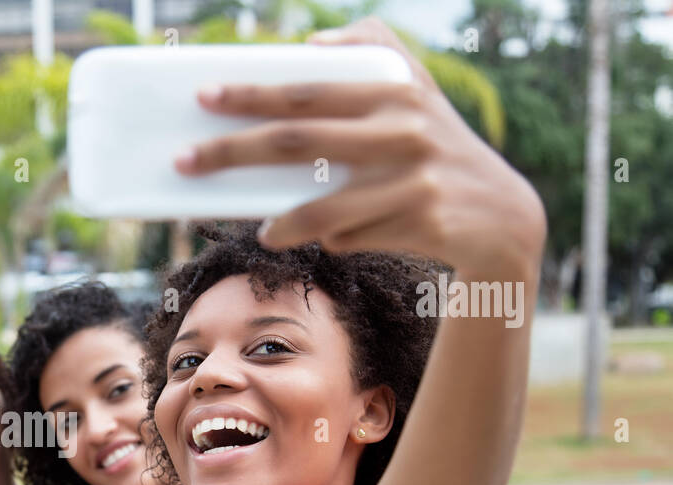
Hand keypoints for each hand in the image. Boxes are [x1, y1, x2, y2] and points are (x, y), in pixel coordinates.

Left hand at [174, 17, 545, 279]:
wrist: (501, 215)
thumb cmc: (434, 147)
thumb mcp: (413, 91)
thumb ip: (369, 52)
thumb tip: (308, 43)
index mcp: (392, 90)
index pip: (307, 89)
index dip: (253, 93)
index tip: (202, 95)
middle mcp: (404, 128)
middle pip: (299, 141)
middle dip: (233, 150)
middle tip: (184, 160)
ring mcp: (413, 178)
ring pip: (324, 205)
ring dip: (280, 219)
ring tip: (249, 223)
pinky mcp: (422, 220)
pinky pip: (350, 236)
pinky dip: (319, 239)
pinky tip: (291, 238)